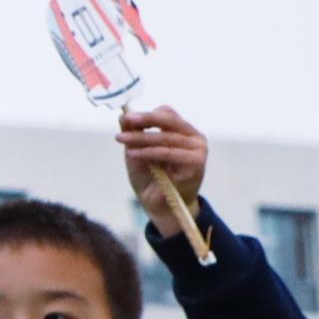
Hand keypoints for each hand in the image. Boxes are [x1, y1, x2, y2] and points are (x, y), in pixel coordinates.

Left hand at [115, 105, 206, 237]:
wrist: (158, 205)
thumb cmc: (150, 178)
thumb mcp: (137, 152)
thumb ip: (133, 134)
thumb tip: (123, 116)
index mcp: (183, 131)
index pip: (167, 113)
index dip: (147, 114)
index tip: (126, 117)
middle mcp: (194, 138)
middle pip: (169, 121)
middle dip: (145, 119)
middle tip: (126, 120)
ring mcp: (198, 149)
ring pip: (166, 137)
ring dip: (141, 137)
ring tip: (120, 139)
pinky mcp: (197, 163)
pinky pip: (169, 153)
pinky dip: (148, 152)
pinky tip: (132, 153)